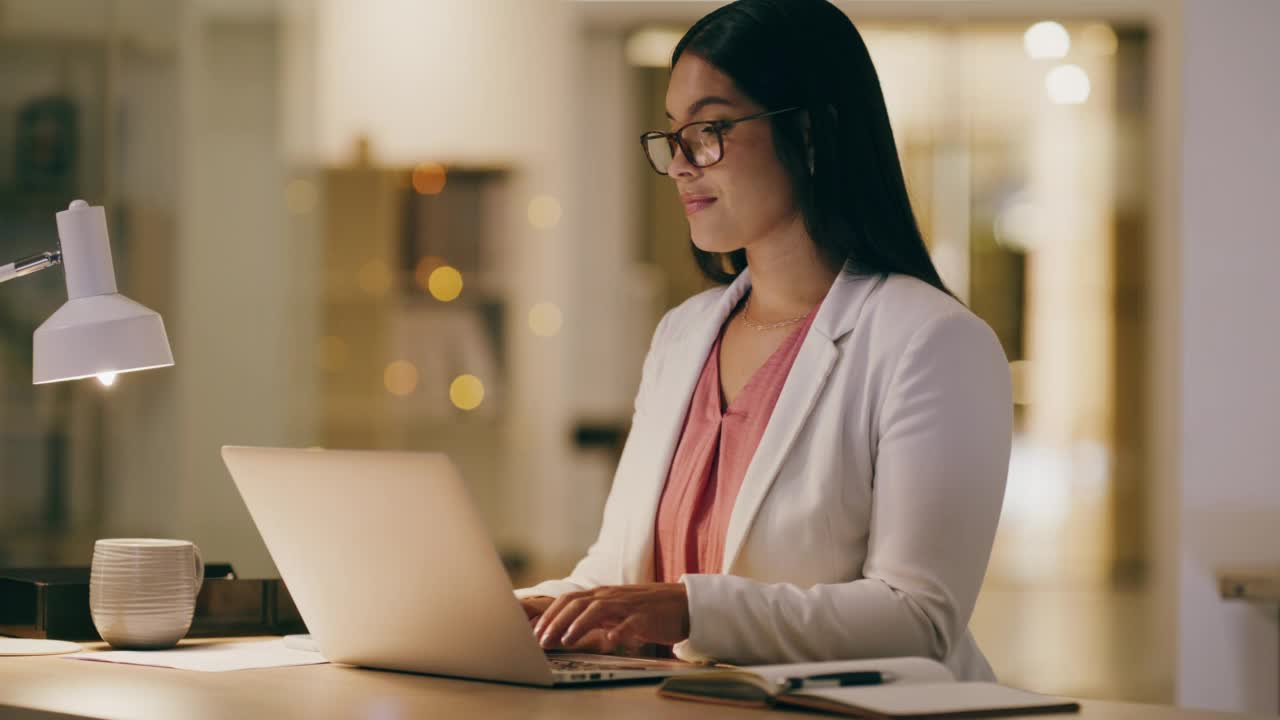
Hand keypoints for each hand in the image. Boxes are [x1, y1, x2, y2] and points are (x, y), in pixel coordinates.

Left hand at [521, 595, 638, 653]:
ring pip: (598, 609)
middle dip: (556, 621)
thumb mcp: (616, 611)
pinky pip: (630, 623)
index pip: (569, 600)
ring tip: (566, 640)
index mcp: (602, 595)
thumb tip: (566, 631)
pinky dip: (619, 632)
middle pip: (577, 603)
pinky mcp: (646, 617)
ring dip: (579, 624)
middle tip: (542, 640)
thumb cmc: (646, 610)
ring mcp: (628, 605)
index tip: (535, 632)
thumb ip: (594, 617)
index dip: (550, 615)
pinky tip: (610, 641)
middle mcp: (611, 597)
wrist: (682, 604)